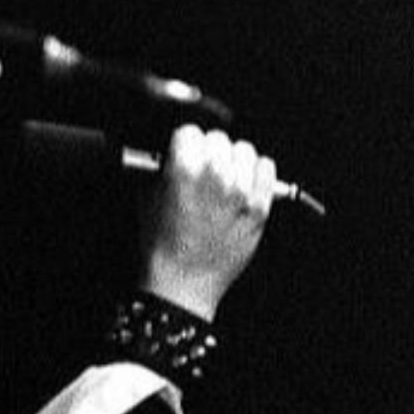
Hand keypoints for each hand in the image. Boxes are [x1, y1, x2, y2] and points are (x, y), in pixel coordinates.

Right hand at [137, 125, 277, 319]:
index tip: (183, 153)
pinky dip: (256, 172)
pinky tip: (243, 185)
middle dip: (207, 152)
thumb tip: (174, 152)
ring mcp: (241, 192)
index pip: (189, 130)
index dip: (183, 143)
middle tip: (201, 170)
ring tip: (223, 178)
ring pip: (244, 150)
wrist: (182, 283)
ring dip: (232, 161)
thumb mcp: (146, 197)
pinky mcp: (260, 207)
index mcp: (183, 169)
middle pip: (218, 138)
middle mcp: (216, 176)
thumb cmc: (162, 246)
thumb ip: (162, 168)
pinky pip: (267, 168)